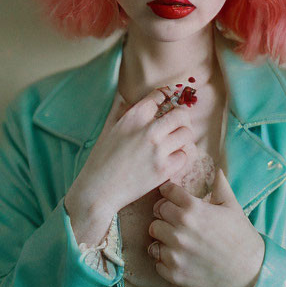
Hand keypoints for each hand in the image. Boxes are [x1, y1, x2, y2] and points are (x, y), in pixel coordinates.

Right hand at [72, 86, 194, 213]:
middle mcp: (148, 130)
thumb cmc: (101, 159)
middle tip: (177, 125)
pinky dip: (180, 156)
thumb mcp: (110, 129)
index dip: (165, 98)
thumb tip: (132, 100)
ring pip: (187, 133)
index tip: (167, 104)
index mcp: (133, 117)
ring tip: (175, 142)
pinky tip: (171, 158)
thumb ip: (123, 113)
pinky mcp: (165, 169)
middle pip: (181, 114)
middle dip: (181, 118)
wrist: (98, 190)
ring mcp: (158, 150)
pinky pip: (185, 155)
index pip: (160, 96)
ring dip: (183, 136)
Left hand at [148, 167, 264, 286]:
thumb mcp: (232, 207)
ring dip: (162, 236)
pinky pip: (157, 261)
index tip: (173, 198)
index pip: (167, 192)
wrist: (251, 273)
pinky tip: (178, 257)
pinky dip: (164, 259)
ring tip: (176, 239)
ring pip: (154, 236)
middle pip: (157, 213)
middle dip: (165, 214)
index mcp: (193, 209)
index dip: (170, 193)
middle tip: (176, 220)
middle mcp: (181, 229)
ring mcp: (176, 252)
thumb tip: (217, 169)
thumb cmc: (242, 237)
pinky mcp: (175, 273)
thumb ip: (220, 186)